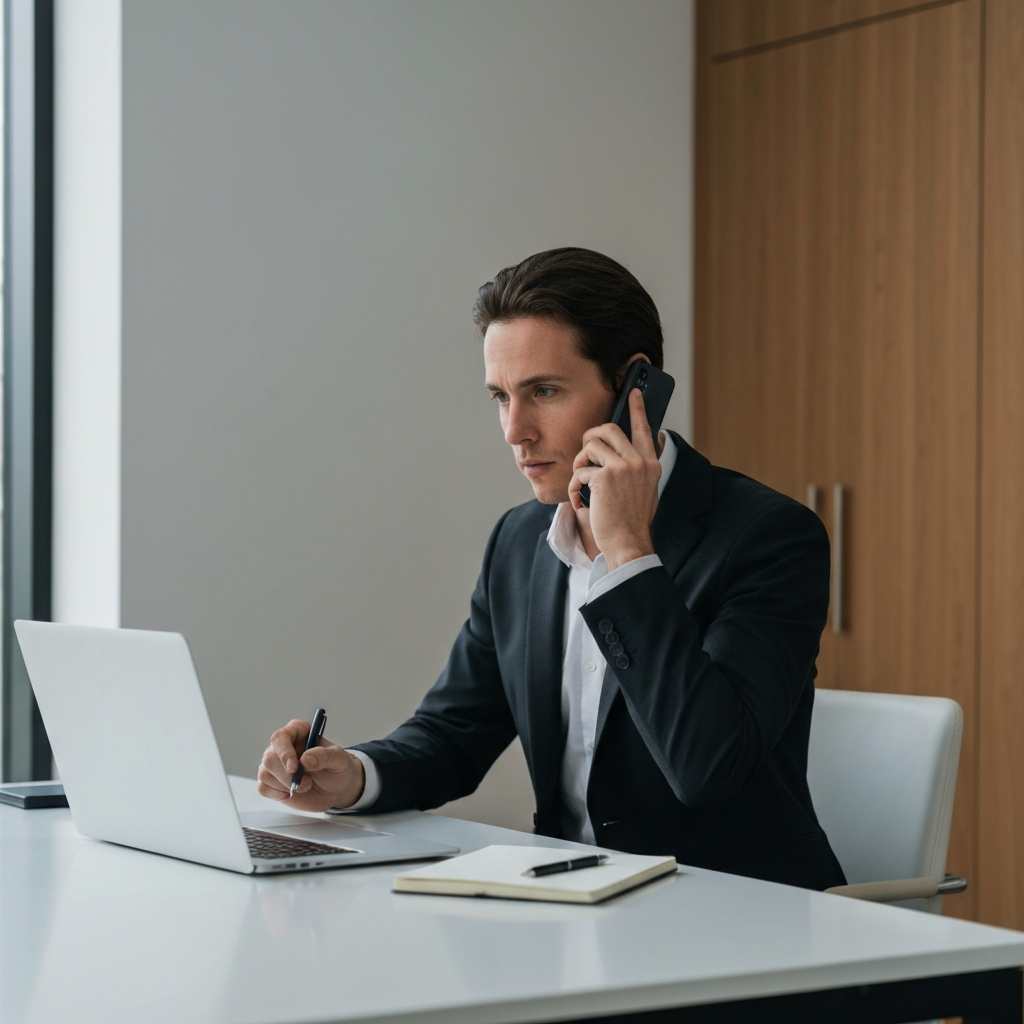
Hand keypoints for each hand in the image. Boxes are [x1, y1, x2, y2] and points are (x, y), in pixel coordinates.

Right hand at [257, 719, 365, 811]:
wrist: (338, 789)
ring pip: (265, 773)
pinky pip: (263, 787)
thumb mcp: (339, 759)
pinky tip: (293, 792)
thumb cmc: (338, 768)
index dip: (284, 752)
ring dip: (285, 785)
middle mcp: (283, 746)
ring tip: (305, 786)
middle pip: (270, 758)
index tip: (294, 767)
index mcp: (298, 732)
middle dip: (287, 775)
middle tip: (308, 783)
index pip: (280, 737)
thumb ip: (324, 756)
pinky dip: (277, 793)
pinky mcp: (272, 782)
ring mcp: (276, 764)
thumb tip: (306, 758)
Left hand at [568, 388, 660, 570]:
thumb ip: (642, 467)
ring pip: (590, 447)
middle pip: (608, 429)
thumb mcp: (646, 490)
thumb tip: (647, 444)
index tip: (633, 391)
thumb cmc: (632, 520)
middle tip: (585, 452)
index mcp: (651, 464)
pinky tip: (580, 502)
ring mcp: (623, 468)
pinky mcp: (604, 477)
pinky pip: (581, 471)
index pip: (644, 428)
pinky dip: (575, 487)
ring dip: (579, 464)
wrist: (628, 543)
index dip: (637, 408)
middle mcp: (639, 461)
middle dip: (590, 437)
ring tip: (581, 483)